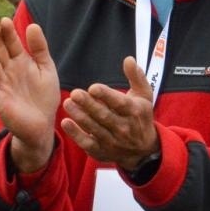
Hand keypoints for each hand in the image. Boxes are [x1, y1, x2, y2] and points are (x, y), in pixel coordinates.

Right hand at [0, 13, 59, 173]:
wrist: (43, 127)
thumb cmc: (44, 98)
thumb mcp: (46, 69)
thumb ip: (40, 49)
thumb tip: (33, 25)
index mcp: (19, 62)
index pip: (11, 43)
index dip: (7, 32)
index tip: (4, 19)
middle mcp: (7, 71)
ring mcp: (1, 85)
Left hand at [60, 55, 160, 170]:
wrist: (143, 149)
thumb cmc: (140, 115)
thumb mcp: (144, 95)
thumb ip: (136, 76)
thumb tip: (129, 59)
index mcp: (134, 111)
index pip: (119, 103)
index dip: (106, 96)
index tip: (93, 87)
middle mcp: (124, 128)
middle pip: (104, 116)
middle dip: (89, 105)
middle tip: (74, 93)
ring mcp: (112, 141)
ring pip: (94, 128)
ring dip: (80, 116)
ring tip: (67, 103)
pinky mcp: (101, 151)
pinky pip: (87, 143)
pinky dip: (76, 134)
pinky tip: (65, 123)